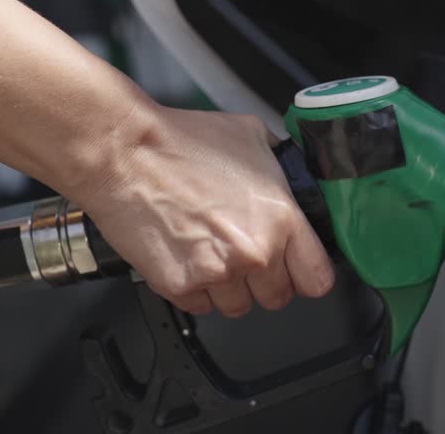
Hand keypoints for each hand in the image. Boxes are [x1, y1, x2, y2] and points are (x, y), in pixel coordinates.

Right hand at [80, 105, 334, 317]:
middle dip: (264, 278)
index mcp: (281, 218)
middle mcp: (254, 252)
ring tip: (210, 250)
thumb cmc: (183, 143)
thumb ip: (280, 169)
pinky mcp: (180, 286)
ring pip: (238, 306)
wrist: (126, 153)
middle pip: (278, 297)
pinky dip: (194, 288)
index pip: (317, 278)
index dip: (307, 272)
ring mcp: (217, 273)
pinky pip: (200, 306)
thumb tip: (291, 182)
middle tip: (243, 251)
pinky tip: (186, 255)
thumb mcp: (252, 138)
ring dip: (228, 287)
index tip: (298, 268)